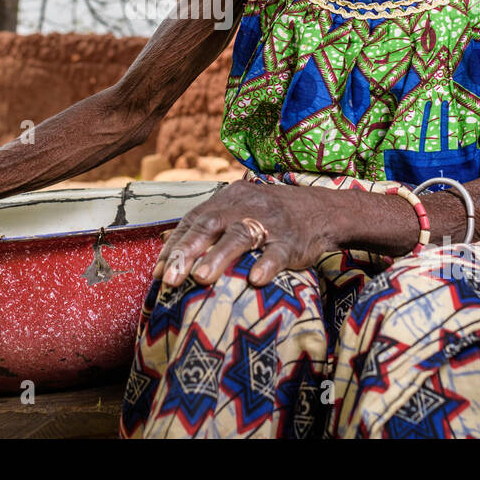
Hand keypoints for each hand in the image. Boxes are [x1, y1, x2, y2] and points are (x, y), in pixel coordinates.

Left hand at [151, 181, 335, 287]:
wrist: (320, 210)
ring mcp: (270, 223)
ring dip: (219, 257)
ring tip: (200, 278)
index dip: (176, 245)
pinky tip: (255, 280)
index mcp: (228, 199)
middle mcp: (246, 206)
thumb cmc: (269, 214)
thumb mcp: (236, 209)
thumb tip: (166, 238)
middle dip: (188, 250)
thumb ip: (203, 222)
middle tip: (170, 277)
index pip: (195, 220)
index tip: (159, 271)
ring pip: (241, 235)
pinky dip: (266, 264)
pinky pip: (278, 251)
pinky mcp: (292, 241)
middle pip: (212, 224)